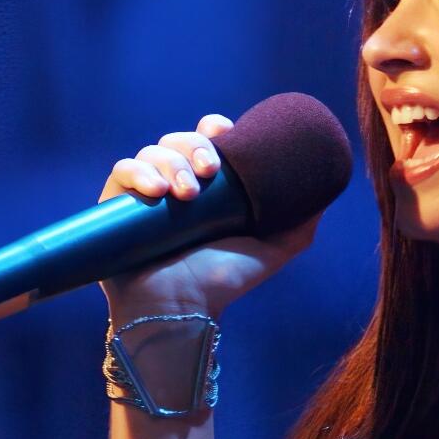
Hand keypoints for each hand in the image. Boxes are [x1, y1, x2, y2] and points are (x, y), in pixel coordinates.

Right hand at [97, 113, 322, 322]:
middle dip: (195, 147)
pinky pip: (122, 169)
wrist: (182, 309)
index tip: (226, 133)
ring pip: (152, 151)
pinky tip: (156, 193)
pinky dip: (138, 172)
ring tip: (185, 194)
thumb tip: (324, 192)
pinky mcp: (114, 204)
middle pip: (180, 140)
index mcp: (208, 186)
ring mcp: (144, 193)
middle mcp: (175, 183)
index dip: (214, 128)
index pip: (207, 139)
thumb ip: (300, 222)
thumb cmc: (223, 282)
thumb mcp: (274, 249)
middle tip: (211, 171)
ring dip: (171, 163)